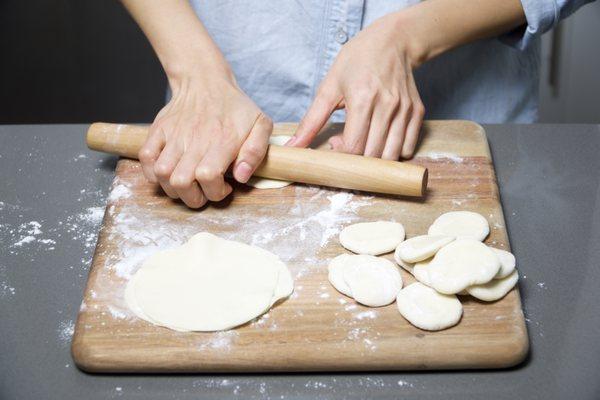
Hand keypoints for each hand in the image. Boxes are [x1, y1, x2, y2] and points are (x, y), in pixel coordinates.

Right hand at [138, 69, 272, 207]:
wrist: (206, 81)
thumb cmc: (236, 108)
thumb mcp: (261, 124)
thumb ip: (256, 151)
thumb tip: (242, 176)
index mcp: (222, 141)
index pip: (209, 176)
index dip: (216, 192)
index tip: (225, 187)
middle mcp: (195, 139)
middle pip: (182, 182)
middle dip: (194, 198)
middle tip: (204, 192)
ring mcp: (173, 135)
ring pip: (162, 174)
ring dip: (174, 189)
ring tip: (188, 185)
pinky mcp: (158, 131)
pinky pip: (146, 158)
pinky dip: (153, 174)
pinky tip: (170, 174)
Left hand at [289, 13, 424, 159]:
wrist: (392, 41)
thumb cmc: (357, 61)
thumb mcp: (329, 86)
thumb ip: (311, 120)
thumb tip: (293, 146)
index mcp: (362, 99)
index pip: (353, 146)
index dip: (341, 155)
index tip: (334, 144)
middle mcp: (387, 106)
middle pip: (372, 154)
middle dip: (356, 159)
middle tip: (348, 143)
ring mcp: (405, 110)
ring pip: (392, 155)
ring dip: (375, 160)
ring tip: (364, 143)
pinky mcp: (417, 112)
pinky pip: (408, 147)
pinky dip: (394, 153)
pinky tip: (381, 140)